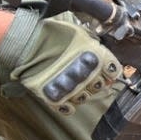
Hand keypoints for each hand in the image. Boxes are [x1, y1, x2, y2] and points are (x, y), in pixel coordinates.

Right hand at [0, 10, 120, 114]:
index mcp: (95, 56)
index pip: (114, 70)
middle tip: (83, 74)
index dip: (110, 71)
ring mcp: (71, 88)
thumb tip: (100, 51)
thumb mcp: (78, 32)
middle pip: (99, 86)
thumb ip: (92, 44)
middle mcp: (87, 74)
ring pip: (84, 98)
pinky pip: (68, 108)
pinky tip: (63, 96)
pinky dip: (67, 104)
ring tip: (69, 82)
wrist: (26, 44)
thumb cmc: (51, 34)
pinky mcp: (55, 97)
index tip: (105, 70)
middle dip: (94, 81)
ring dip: (80, 92)